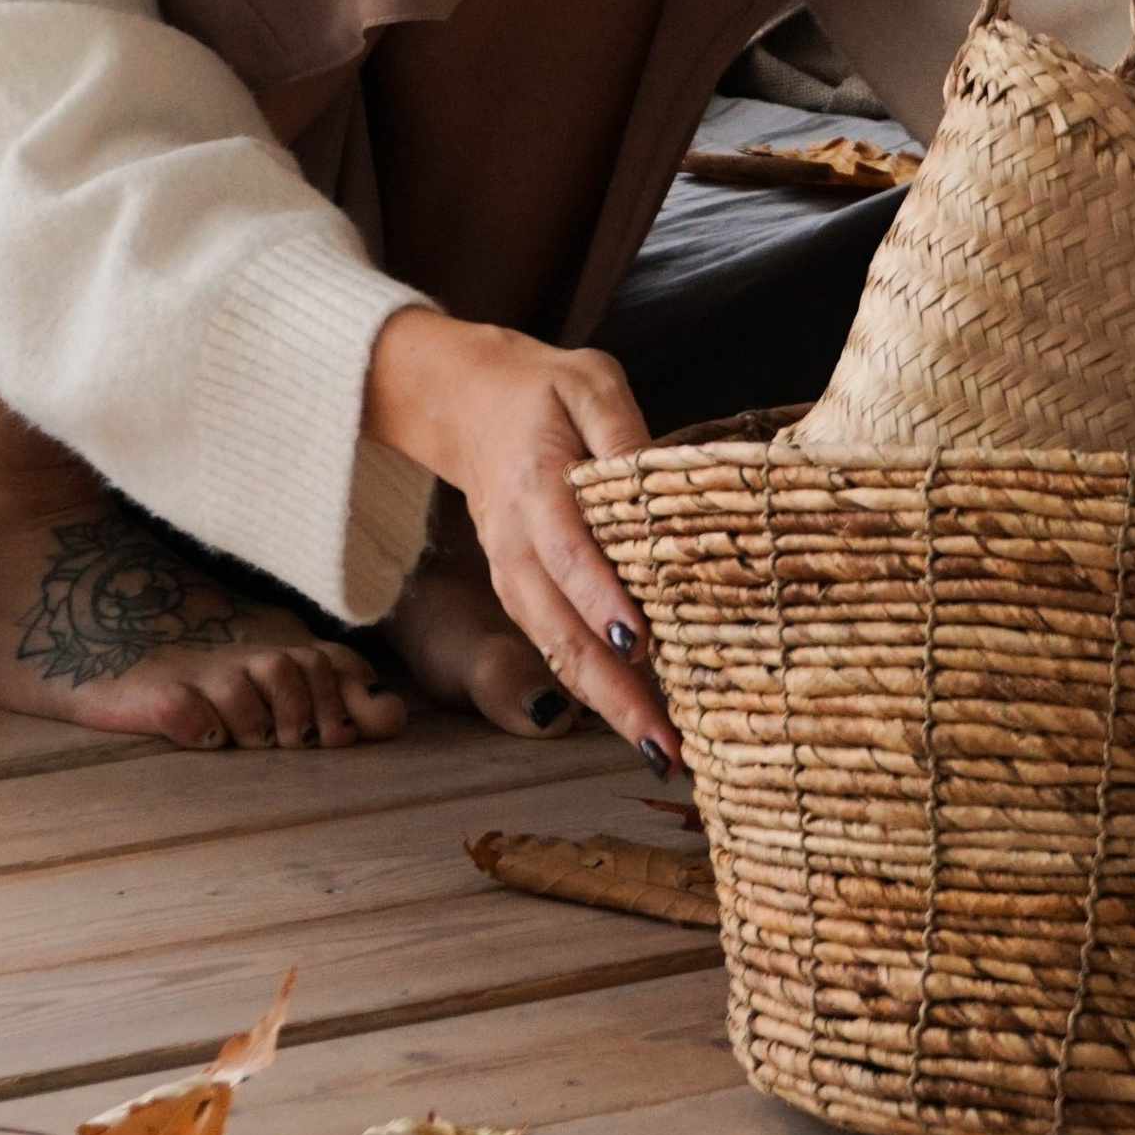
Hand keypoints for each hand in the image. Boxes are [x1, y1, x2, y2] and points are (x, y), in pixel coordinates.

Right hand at [362, 305, 677, 766]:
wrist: (468, 404)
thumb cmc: (544, 393)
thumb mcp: (592, 384)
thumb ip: (625, 434)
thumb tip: (666, 486)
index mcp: (535, 486)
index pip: (570, 551)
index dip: (603, 598)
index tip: (641, 642)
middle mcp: (515, 546)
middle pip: (562, 628)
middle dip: (614, 691)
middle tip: (667, 743)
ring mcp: (511, 576)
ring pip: (556, 651)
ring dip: (606, 705)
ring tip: (663, 749)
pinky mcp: (518, 592)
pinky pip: (553, 646)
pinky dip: (591, 688)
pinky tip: (635, 717)